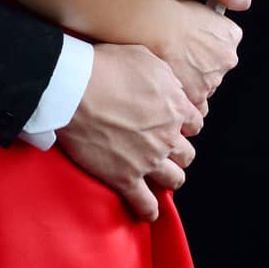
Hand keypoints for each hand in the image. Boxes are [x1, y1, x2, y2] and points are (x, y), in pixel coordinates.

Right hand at [57, 45, 203, 222]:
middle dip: (178, 152)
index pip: (195, 123)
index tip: (175, 125)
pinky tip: (146, 210)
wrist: (73, 89)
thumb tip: (174, 88)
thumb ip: (166, 77)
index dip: (185, 124)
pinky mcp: (125, 178)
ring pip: (174, 179)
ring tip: (159, 176)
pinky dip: (148, 209)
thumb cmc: (106, 67)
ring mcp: (147, 160)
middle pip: (186, 154)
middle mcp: (167, 137)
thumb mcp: (145, 57)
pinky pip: (145, 204)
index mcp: (175, 107)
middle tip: (164, 149)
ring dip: (169, 178)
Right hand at [154, 0, 242, 111]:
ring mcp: (214, 78)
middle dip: (203, 67)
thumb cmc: (171, 15)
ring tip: (175, 74)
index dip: (211, 47)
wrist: (158, 28)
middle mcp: (228, 58)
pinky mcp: (199, 94)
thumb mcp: (199, 9)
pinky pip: (199, 106)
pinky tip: (179, 95)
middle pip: (218, 68)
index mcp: (232, 34)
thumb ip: (208, 24)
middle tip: (184, 60)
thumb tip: (202, 29)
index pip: (227, 46)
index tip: (201, 47)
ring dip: (195, 83)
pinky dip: (190, 102)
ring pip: (207, 86)